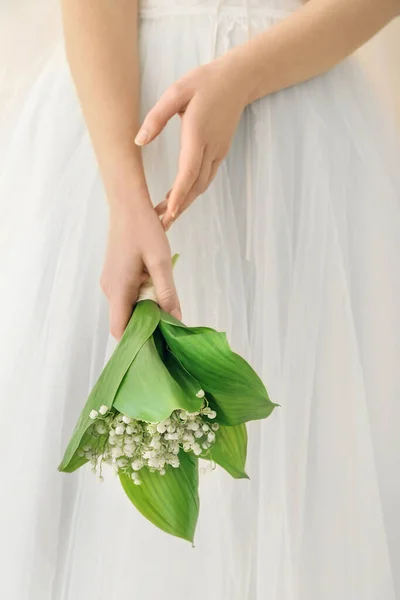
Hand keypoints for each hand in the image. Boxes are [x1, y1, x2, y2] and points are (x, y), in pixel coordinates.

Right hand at [101, 195, 180, 339]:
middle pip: (124, 320)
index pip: (119, 330)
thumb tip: (176, 321)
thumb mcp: (161, 263)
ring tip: (166, 303)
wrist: (128, 204)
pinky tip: (156, 285)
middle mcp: (109, 290)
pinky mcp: (114, 274)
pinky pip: (126, 294)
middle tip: (169, 327)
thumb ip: (167, 293)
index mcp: (118, 290)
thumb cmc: (144, 231)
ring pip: (126, 307)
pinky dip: (141, 297)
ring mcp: (110, 281)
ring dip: (145, 309)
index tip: (157, 344)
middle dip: (145, 326)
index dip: (136, 342)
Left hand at [135, 55, 250, 228]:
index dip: (179, 194)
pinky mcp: (220, 152)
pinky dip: (193, 192)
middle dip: (179, 207)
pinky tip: (181, 198)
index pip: (189, 171)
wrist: (238, 80)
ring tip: (167, 216)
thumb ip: (157, 117)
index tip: (169, 212)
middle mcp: (211, 148)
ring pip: (202, 185)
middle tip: (162, 225)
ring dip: (186, 202)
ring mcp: (218, 152)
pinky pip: (206, 178)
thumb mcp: (176, 92)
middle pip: (195, 186)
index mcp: (198, 134)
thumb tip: (139, 141)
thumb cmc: (205, 83)